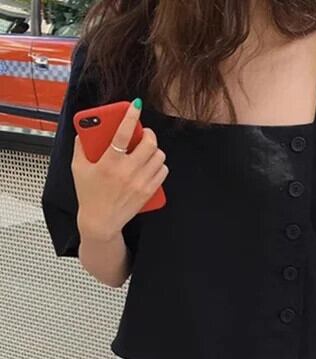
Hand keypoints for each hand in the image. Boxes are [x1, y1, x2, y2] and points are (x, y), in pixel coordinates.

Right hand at [73, 98, 168, 242]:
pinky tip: (152, 164)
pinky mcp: (148, 192)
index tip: (136, 106)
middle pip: (149, 144)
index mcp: (109, 163)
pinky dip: (159, 165)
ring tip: (147, 150)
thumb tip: (83, 131)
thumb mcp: (78, 169)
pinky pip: (163, 171)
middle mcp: (127, 172)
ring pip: (159, 157)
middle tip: (144, 134)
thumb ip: (80, 147)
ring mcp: (140, 182)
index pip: (123, 133)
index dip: (131, 116)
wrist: (101, 222)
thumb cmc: (88, 194)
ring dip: (155, 150)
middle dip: (149, 134)